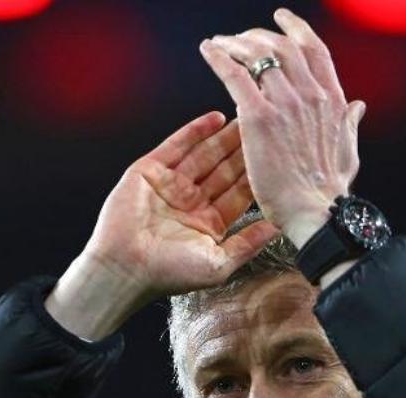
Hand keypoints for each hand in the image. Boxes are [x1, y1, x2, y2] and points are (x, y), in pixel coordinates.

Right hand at [45, 112, 279, 339]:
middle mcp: (191, 202)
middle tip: (269, 128)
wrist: (125, 268)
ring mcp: (171, 185)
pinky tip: (216, 118)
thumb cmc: (169, 274)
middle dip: (246, 150)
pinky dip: (195, 130)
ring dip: (226, 137)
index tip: (279, 158)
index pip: (239, 193)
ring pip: (204, 154)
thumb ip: (249, 243)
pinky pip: (176, 145)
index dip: (258, 175)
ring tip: (249, 116)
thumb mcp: (219, 264)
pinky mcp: (150, 171)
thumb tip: (280, 228)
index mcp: (208, 224)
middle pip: (225, 170)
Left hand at [199, 8, 366, 246]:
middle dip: (260, 35)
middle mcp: (310, 94)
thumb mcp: (348, 151)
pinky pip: (235, 75)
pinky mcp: (259, 116)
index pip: (314, 50)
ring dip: (237, 43)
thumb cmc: (329, 191)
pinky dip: (220, 57)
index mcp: (332, 100)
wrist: (315, 211)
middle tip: (243, 36)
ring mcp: (285, 103)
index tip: (283, 20)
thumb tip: (357, 106)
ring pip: (258, 55)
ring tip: (222, 42)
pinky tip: (208, 49)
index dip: (297, 29)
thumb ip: (349, 124)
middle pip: (283, 46)